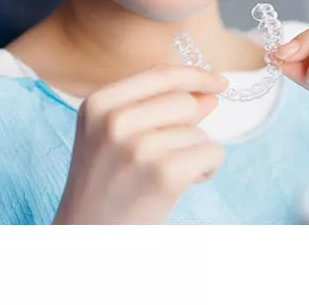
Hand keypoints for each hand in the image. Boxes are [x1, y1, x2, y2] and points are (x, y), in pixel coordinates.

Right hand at [53, 64, 228, 223]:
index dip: (196, 76)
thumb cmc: (107, 186)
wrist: (88, 235)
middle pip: (184, 102)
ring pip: (199, 131)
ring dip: (193, 154)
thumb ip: (159, 109)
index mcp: (98, 104)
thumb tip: (209, 93)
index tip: (219, 82)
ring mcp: (138, 146)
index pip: (161, 73)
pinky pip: (212, 152)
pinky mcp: (165, 173)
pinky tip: (181, 185)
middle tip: (164, 158)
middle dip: (189, 128)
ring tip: (162, 177)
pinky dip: (207, 169)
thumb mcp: (115, 137)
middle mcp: (114, 121)